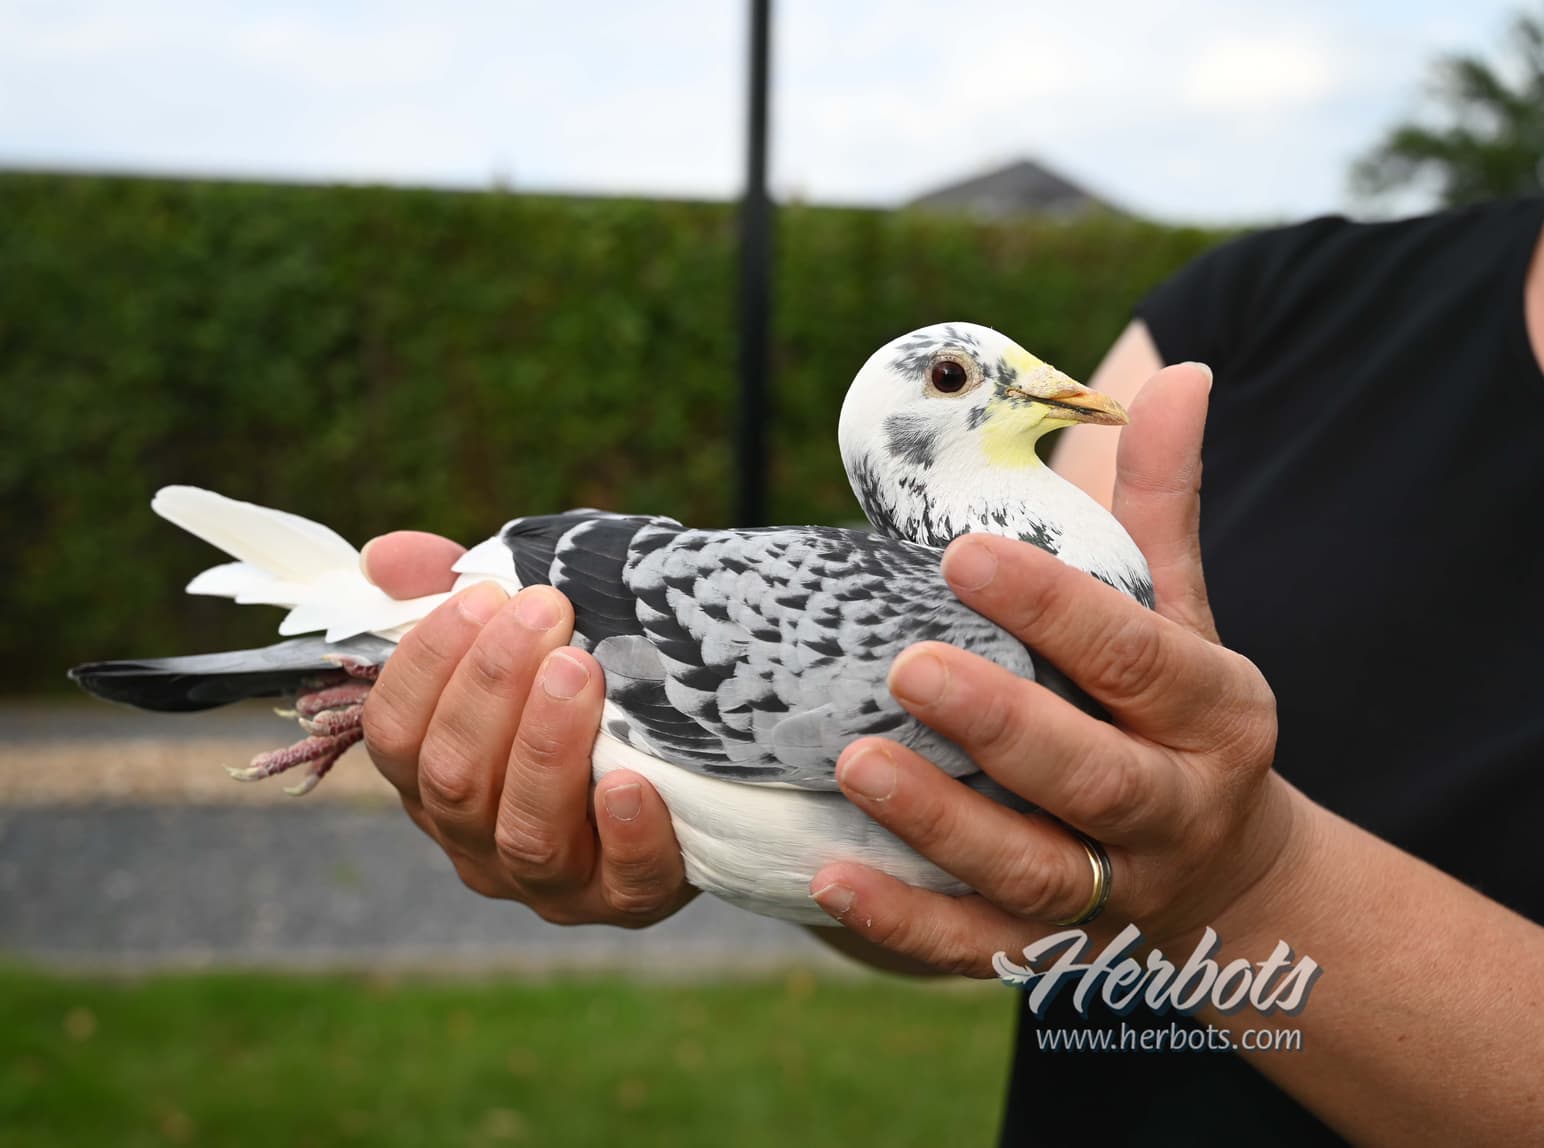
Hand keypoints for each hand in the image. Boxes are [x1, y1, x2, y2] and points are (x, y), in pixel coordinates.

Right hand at [357, 532, 696, 925]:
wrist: (689, 766)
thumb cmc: (583, 688)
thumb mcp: (523, 633)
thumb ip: (451, 592)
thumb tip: (385, 558)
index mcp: (433, 779)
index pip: (394, 733)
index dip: (429, 663)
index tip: (486, 594)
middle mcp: (476, 840)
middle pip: (454, 778)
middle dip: (493, 685)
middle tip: (547, 608)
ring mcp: (551, 881)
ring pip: (526, 832)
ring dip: (547, 745)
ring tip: (581, 669)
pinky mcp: (629, 898)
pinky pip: (623, 881)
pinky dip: (625, 833)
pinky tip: (634, 783)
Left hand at [808, 363, 1300, 972]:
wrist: (1221, 869)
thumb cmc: (1173, 709)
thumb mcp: (1184, 609)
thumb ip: (1159, 503)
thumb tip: (1182, 375)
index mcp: (1214, 713)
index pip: (1143, 658)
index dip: (1058, 610)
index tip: (966, 554)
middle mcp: (1172, 811)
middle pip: (1095, 781)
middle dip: (1004, 727)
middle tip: (907, 669)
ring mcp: (1113, 893)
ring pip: (1034, 874)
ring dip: (943, 828)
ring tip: (854, 765)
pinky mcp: (1049, 949)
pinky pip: (974, 948)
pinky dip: (905, 924)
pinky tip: (829, 879)